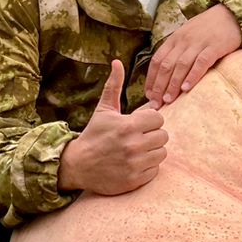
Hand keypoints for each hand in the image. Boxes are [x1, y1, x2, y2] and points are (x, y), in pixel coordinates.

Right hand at [57, 60, 168, 194]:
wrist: (77, 166)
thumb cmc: (94, 135)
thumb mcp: (104, 110)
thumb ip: (114, 86)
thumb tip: (117, 62)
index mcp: (128, 125)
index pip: (158, 118)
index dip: (150, 120)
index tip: (139, 124)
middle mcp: (133, 145)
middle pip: (163, 136)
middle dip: (152, 135)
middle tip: (138, 138)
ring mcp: (135, 164)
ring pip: (162, 153)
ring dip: (152, 151)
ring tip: (137, 150)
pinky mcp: (135, 180)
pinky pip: (155, 170)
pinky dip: (147, 167)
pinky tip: (134, 163)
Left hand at [145, 5, 240, 106]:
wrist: (231, 14)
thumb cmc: (208, 28)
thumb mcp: (187, 34)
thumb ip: (177, 50)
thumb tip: (165, 72)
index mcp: (175, 39)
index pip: (157, 60)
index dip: (151, 79)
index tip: (148, 95)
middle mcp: (183, 41)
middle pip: (166, 65)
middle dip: (159, 86)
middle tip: (155, 103)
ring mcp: (198, 43)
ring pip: (181, 65)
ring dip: (173, 84)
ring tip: (168, 100)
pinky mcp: (214, 47)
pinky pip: (201, 63)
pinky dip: (192, 76)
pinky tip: (186, 88)